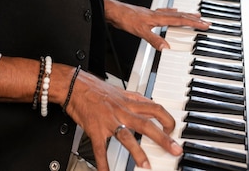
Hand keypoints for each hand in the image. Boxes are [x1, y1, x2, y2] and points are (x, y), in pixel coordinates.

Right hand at [66, 69, 181, 170]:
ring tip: (146, 166)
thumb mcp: (119, 90)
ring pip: (127, 136)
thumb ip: (134, 98)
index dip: (167, 119)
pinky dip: (104, 164)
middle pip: (147, 124)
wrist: (74, 85)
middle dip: (163, 138)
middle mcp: (122, 111)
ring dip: (138, 152)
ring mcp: (109, 121)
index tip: (173, 130)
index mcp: (128, 102)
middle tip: (175, 150)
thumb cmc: (95, 89)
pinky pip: (101, 149)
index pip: (154, 108)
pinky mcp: (95, 130)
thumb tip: (148, 103)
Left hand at [104, 0, 209, 50]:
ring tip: (194, 15)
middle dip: (193, 18)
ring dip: (185, 15)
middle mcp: (157, 14)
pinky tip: (172, 12)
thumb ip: (154, 39)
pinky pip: (164, 12)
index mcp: (158, 18)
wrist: (114, 11)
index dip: (193, 23)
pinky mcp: (148, 14)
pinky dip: (171, 13)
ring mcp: (153, 13)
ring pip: (173, 13)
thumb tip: (167, 47)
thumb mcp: (140, 31)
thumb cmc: (125, 18)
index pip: (180, 20)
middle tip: (205, 20)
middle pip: (179, 15)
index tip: (205, 24)